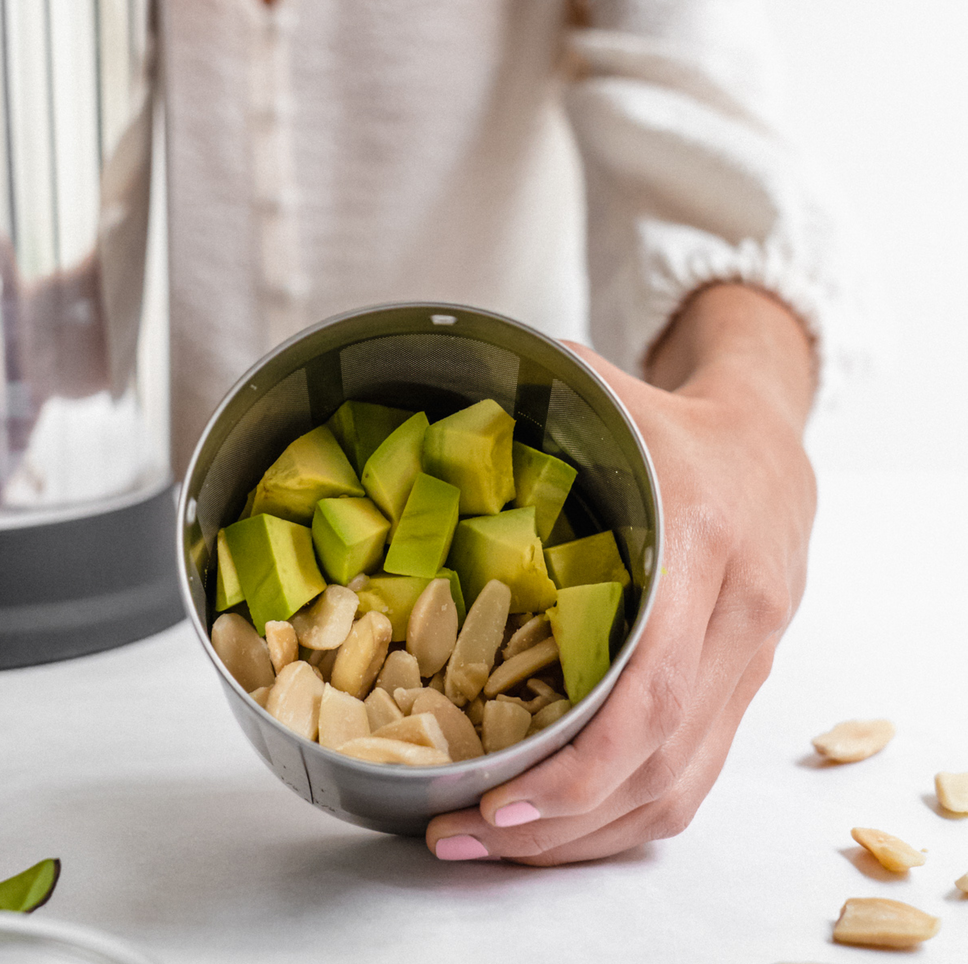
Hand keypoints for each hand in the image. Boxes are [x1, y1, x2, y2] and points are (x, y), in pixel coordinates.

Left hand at [426, 284, 816, 864]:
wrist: (771, 449)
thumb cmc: (680, 428)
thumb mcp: (616, 399)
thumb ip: (535, 397)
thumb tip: (444, 374)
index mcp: (700, 547)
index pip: (653, 690)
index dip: (578, 764)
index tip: (499, 801)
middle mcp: (735, 621)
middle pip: (657, 765)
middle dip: (556, 823)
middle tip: (460, 835)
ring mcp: (747, 664)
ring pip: (676, 789)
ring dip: (583, 837)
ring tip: (490, 842)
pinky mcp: (740, 686)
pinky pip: (692, 776)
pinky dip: (623, 816)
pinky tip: (559, 826)